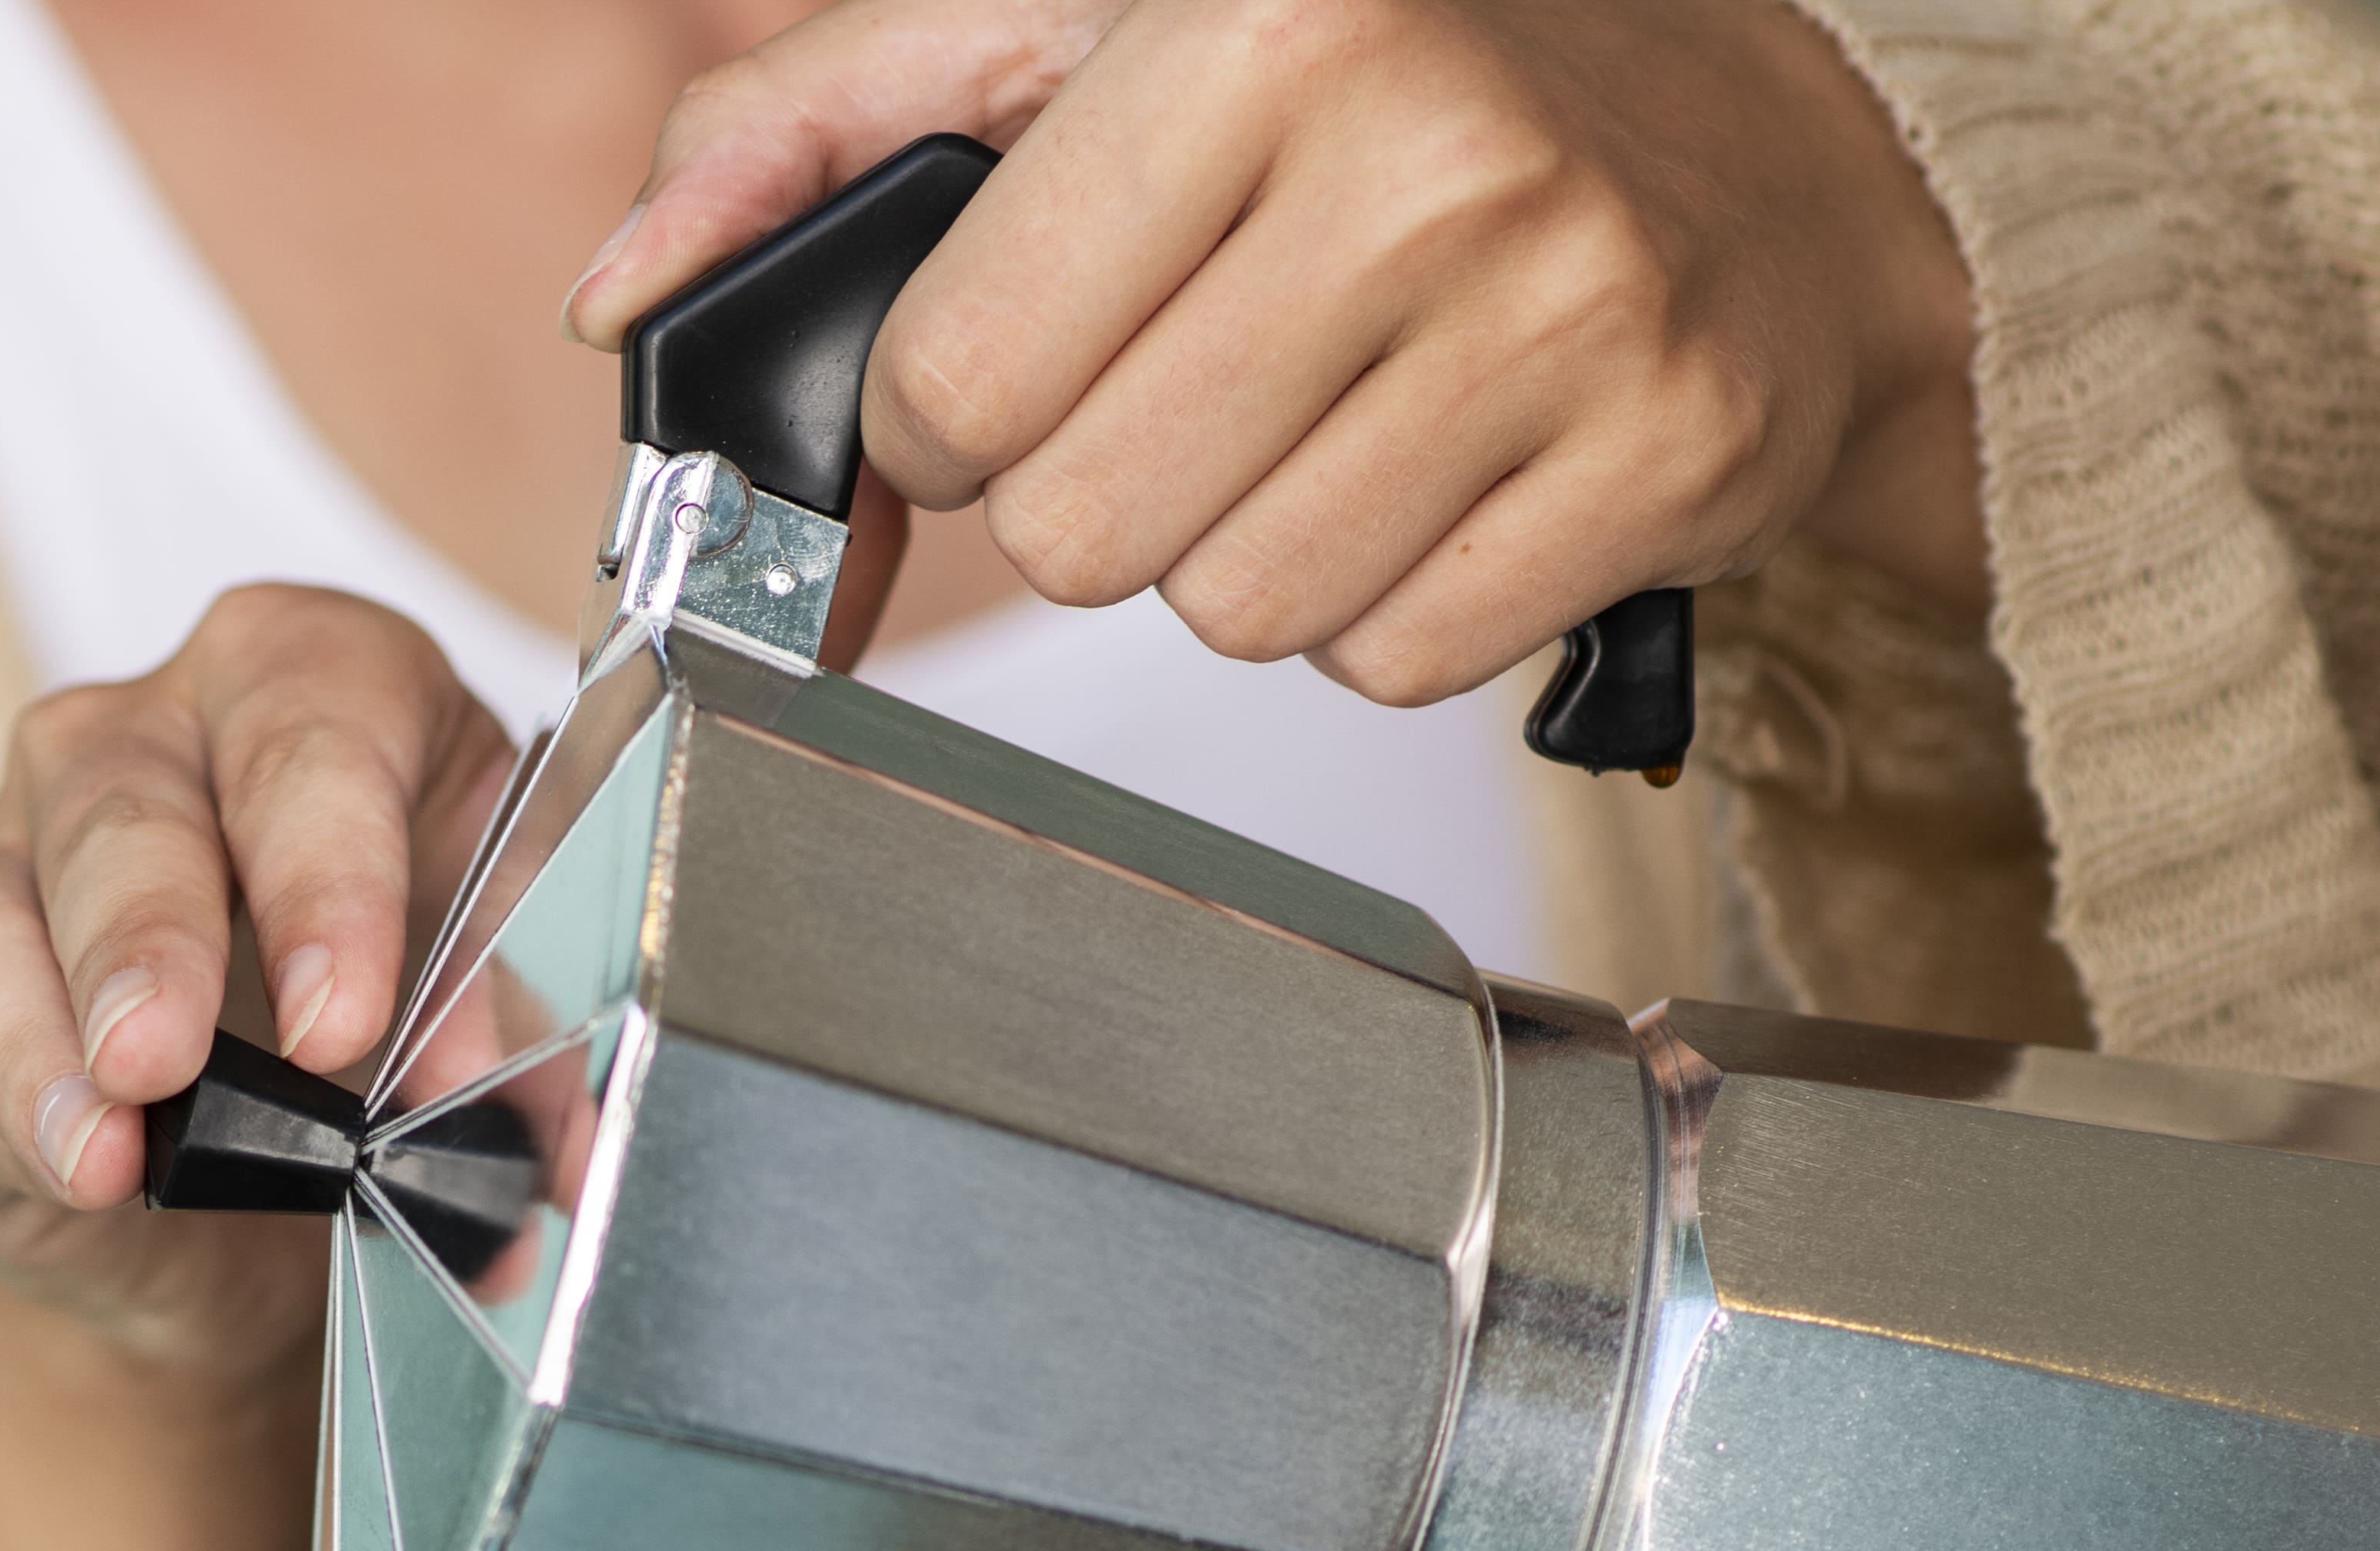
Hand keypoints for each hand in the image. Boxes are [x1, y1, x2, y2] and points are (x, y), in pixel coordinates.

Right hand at [0, 584, 514, 1397]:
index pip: (313, 723)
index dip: (327, 869)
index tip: (344, 1016)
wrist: (255, 1199)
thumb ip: (502, 1049)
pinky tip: (75, 1162)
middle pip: (128, 798)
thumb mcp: (472, 1009)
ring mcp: (21, 842)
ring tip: (116, 1119)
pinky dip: (9, 1097)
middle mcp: (150, 736)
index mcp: (313, 690)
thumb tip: (531, 1131)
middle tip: (174, 1054)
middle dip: (154, 933)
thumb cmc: (376, 1039)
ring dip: (57, 1018)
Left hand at [567, 0, 1982, 702]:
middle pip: (1084, 527)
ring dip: (1242, 552)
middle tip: (1197, 383)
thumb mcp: (1074, 26)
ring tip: (1329, 414)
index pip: (960, 374)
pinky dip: (1388, 602)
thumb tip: (620, 290)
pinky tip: (1439, 471)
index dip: (958, 406)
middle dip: (1098, 491)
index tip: (1027, 355)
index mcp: (1257, 19)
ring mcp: (1562, 312)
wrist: (1759, 140)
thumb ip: (810, 128)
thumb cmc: (1389, 78)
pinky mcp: (1660, 459)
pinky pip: (1395, 658)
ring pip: (1235, 612)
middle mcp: (1422, 153)